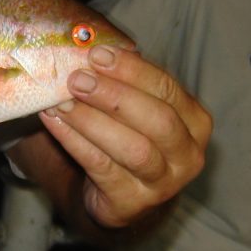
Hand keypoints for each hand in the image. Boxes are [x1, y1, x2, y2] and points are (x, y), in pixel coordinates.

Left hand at [36, 45, 209, 228]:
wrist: (124, 197)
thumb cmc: (131, 138)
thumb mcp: (138, 109)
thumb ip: (126, 83)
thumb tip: (90, 47)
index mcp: (196, 122)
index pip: (168, 88)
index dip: (132, 70)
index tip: (97, 54)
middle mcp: (188, 155)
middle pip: (157, 120)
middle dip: (114, 96)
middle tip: (77, 79)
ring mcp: (164, 184)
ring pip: (132, 149)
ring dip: (92, 121)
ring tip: (61, 102)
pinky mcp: (132, 203)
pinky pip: (102, 168)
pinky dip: (75, 142)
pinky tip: (55, 122)